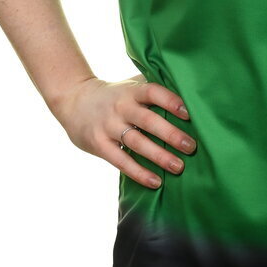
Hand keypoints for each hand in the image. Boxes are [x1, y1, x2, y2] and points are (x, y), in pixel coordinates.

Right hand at [51, 74, 196, 188]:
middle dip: (171, 134)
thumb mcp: (131, 85)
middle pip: (148, 121)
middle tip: (192, 146)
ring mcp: (109, 126)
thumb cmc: (115, 94)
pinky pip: (121, 161)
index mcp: (132, 91)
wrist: (75, 100)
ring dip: (159, 156)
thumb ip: (153, 88)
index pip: (153, 92)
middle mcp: (121, 107)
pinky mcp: (99, 145)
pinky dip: (139, 172)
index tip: (189, 113)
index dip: (171, 101)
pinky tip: (156, 181)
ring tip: (179, 167)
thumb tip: (189, 90)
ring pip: (137, 143)